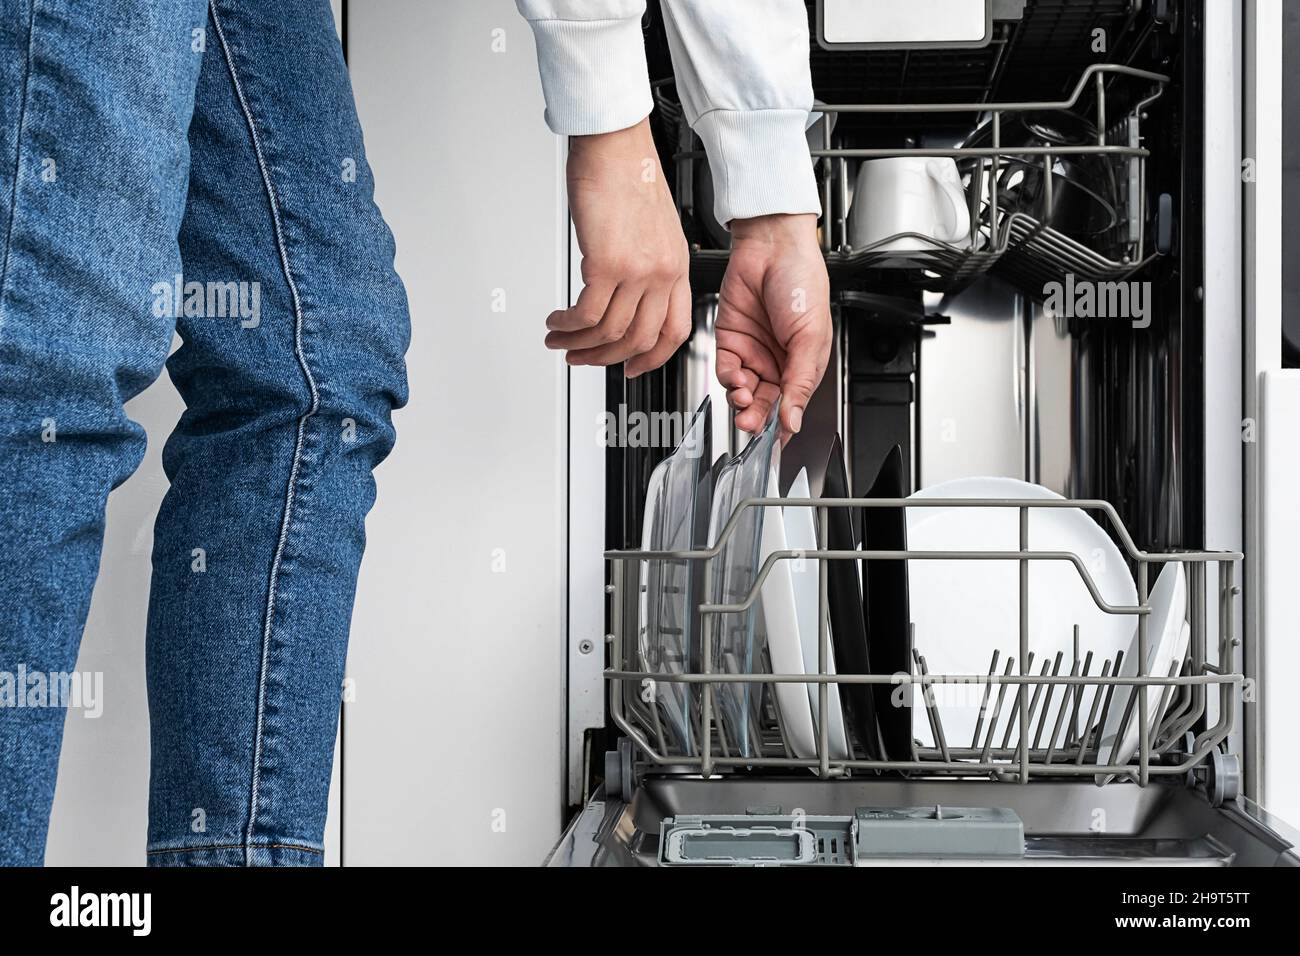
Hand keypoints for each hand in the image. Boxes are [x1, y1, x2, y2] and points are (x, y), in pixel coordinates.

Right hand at [545, 118, 691, 377]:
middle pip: (639, 340)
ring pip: (609, 332)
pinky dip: (568, 325)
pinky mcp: (607, 263)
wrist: (615, 143)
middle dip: (605, 358)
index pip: (675, 331)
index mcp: (677, 267)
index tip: (632, 367)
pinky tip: (557, 320)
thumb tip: (626, 294)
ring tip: (560, 339)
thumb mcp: (654, 229)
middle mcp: (662, 273)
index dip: (651, 359)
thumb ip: (648, 265)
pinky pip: (587, 313)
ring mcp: (637, 271)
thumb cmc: (628, 174)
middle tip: (583, 358)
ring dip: (579, 344)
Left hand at [715, 214, 831, 438]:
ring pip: (743, 392)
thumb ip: (799, 382)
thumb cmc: (801, 282)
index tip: (772, 443)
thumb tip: (794, 420)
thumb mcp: (810, 338)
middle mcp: (777, 361)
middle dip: (757, 418)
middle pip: (764, 404)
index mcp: (803, 364)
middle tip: (751, 424)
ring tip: (744, 398)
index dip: (782, 427)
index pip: (792, 406)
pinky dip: (728, 379)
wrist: (771, 247)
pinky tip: (736, 378)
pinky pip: (725, 370)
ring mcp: (753, 352)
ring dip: (742, 400)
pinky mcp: (730, 340)